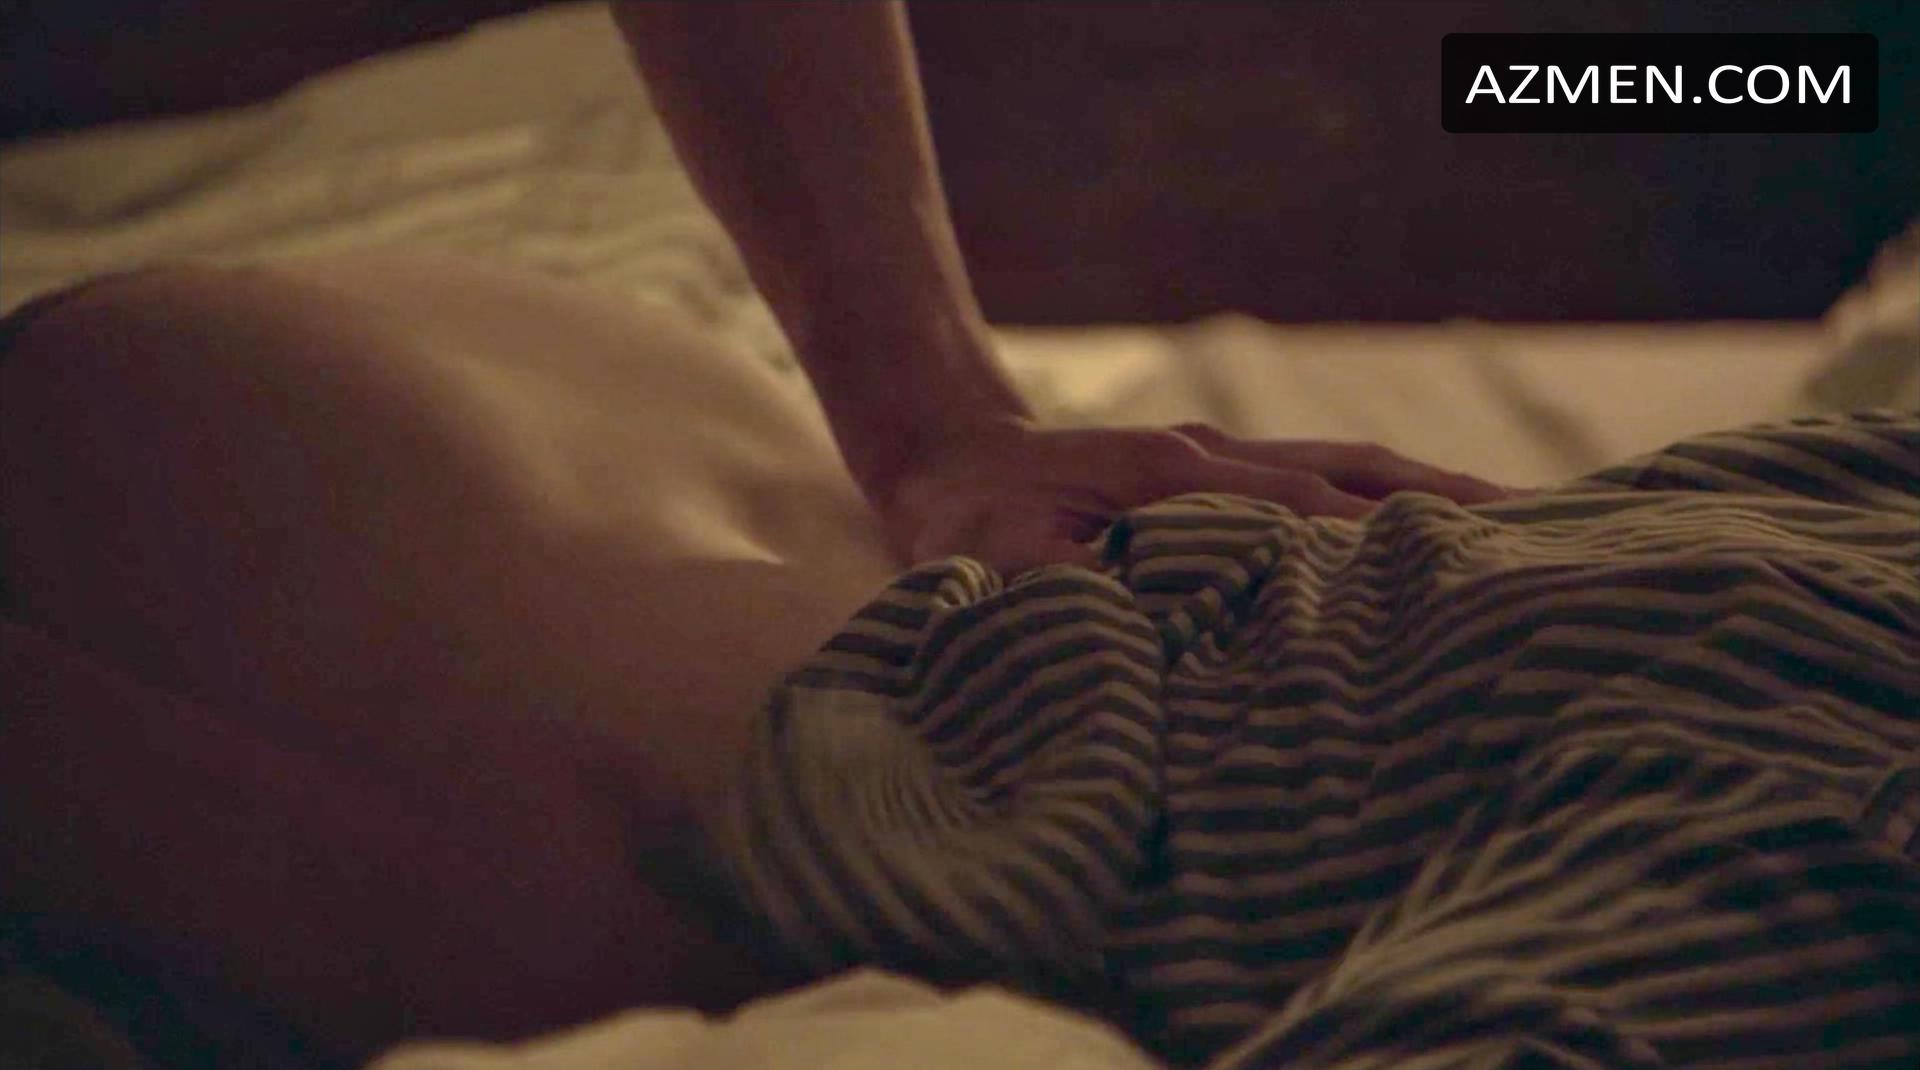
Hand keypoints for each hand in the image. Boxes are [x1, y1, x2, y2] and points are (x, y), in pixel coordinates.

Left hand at [876, 417, 1512, 572]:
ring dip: (1432, 490)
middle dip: (1445, 501)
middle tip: (1543, 534)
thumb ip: (1071, 603)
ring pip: (1350, 462)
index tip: (1454, 576)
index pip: (1301, 509)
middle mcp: (1216, 454)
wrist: (948, 454)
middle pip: (1355, 469)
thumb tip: (1140, 652)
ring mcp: (1223, 453)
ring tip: (1524, 521)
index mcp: (1176, 478)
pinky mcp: (1221, 468)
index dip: (1375, 542)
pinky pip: (1323, 473)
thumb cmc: (971, 523)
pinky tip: (1427, 526)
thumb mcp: (1001, 569)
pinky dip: (1386, 494)